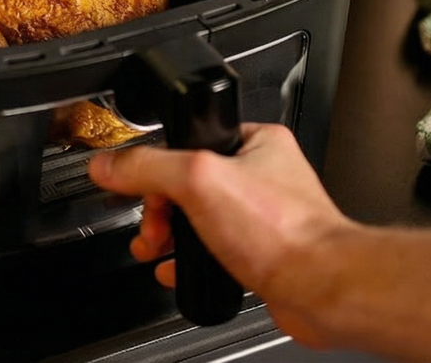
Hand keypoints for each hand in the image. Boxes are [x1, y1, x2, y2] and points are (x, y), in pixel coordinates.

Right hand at [88, 123, 355, 343]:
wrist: (321, 290)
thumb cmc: (284, 233)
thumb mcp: (199, 180)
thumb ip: (148, 167)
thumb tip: (109, 165)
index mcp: (257, 142)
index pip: (190, 140)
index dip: (158, 165)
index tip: (138, 186)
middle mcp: (263, 176)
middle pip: (189, 183)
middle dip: (160, 208)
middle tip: (150, 226)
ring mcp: (262, 217)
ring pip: (200, 219)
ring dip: (170, 235)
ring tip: (155, 247)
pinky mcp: (262, 254)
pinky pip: (214, 250)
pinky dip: (190, 260)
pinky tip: (177, 269)